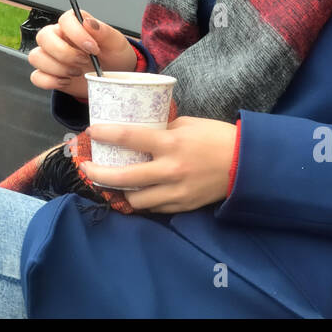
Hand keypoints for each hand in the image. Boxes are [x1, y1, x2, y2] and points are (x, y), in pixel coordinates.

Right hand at [27, 8, 135, 100]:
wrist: (113, 79)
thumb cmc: (114, 57)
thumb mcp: (116, 44)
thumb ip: (104, 32)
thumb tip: (89, 22)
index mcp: (75, 26)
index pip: (65, 20)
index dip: (76, 33)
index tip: (92, 47)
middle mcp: (59, 38)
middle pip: (43, 36)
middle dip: (64, 53)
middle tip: (84, 61)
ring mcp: (51, 56)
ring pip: (36, 56)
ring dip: (57, 68)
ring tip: (76, 72)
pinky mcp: (48, 74)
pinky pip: (36, 76)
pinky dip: (50, 81)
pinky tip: (67, 81)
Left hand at [82, 117, 237, 213]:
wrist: (245, 164)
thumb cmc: (216, 137)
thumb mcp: (187, 124)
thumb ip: (162, 129)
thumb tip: (140, 130)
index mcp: (171, 143)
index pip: (129, 138)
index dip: (105, 135)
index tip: (90, 132)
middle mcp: (169, 170)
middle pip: (123, 178)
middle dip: (98, 175)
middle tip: (86, 169)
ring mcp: (175, 192)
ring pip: (136, 200)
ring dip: (121, 192)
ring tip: (114, 183)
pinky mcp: (182, 206)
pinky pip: (154, 208)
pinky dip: (143, 200)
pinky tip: (138, 192)